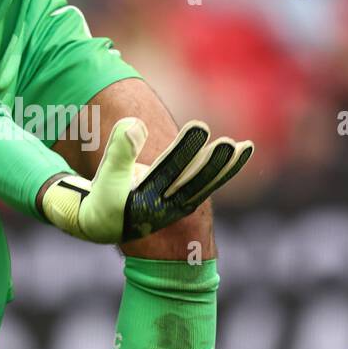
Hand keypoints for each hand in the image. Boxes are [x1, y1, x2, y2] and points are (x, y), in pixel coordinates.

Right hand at [39, 118, 252, 242]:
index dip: (184, 151)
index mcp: (146, 203)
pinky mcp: (186, 195)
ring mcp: (180, 201)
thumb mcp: (107, 177)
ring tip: (244, 146)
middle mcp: (168, 206)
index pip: (168, 172)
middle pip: (193, 182)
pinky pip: (209, 181)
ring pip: (206, 182)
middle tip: (229, 144)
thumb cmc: (104, 198)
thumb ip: (120, 151)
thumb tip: (136, 124)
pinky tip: (242, 150)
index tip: (199, 128)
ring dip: (224, 165)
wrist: (108, 224)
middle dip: (211, 163)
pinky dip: (225, 166)